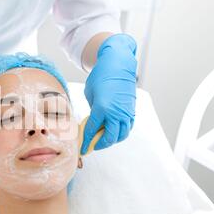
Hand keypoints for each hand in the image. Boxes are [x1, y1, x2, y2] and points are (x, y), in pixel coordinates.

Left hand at [81, 34, 137, 153]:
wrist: (118, 64)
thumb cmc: (100, 76)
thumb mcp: (90, 94)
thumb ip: (92, 110)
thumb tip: (94, 122)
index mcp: (101, 108)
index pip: (92, 131)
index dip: (86, 141)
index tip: (82, 148)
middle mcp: (115, 112)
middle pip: (109, 138)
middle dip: (100, 145)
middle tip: (92, 146)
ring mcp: (125, 112)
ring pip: (122, 135)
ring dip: (112, 140)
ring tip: (103, 140)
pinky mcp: (132, 109)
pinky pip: (128, 127)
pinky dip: (121, 132)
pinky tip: (114, 131)